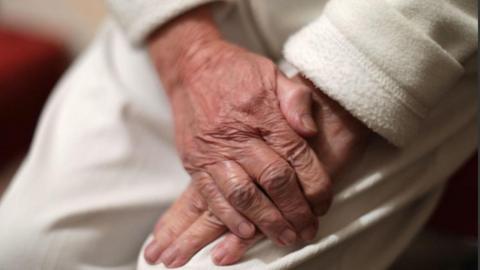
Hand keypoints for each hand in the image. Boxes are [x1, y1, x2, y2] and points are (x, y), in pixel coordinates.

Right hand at [148, 5, 331, 250]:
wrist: (191, 67)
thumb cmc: (236, 71)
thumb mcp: (273, 74)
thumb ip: (297, 100)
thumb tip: (311, 131)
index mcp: (262, 113)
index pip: (296, 156)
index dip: (315, 185)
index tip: (324, 204)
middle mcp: (238, 135)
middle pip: (273, 180)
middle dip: (295, 211)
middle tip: (307, 230)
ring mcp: (213, 151)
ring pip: (243, 194)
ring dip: (266, 221)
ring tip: (284, 238)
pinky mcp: (194, 162)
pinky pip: (211, 196)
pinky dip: (229, 218)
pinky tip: (246, 231)